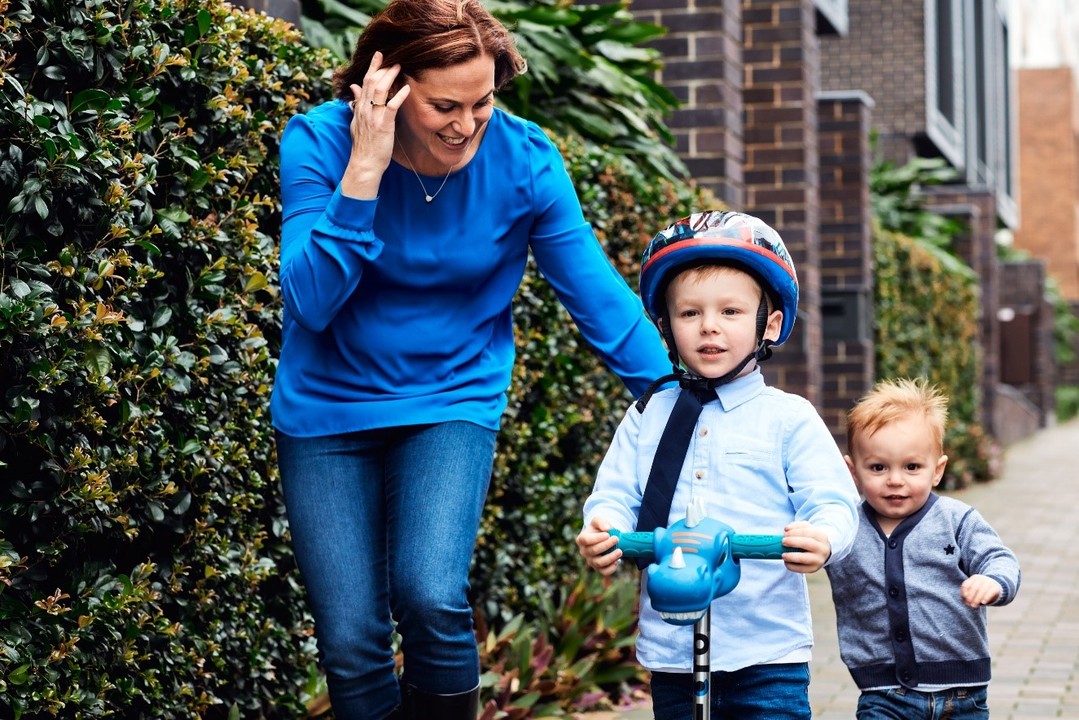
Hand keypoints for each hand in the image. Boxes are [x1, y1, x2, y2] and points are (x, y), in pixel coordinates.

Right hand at [341, 51, 411, 197]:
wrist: (364, 164)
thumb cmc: (364, 146)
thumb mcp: (356, 122)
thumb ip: (356, 103)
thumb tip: (354, 87)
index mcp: (360, 108)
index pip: (364, 82)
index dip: (372, 67)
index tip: (379, 55)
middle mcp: (365, 110)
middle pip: (372, 82)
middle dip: (382, 68)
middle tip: (393, 58)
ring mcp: (374, 117)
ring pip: (380, 91)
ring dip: (390, 77)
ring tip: (399, 67)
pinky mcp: (383, 125)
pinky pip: (391, 107)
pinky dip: (399, 96)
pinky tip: (407, 88)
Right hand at [576, 516, 622, 575]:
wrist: (602, 537)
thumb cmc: (598, 528)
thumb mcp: (598, 520)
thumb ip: (601, 522)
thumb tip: (607, 528)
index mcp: (581, 539)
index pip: (586, 540)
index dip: (596, 538)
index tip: (607, 534)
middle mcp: (584, 551)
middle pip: (593, 551)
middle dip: (606, 545)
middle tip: (617, 539)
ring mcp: (590, 561)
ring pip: (599, 563)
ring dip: (610, 557)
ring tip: (620, 551)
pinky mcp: (598, 568)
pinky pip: (604, 572)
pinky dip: (611, 568)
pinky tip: (618, 561)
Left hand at [779, 520, 831, 573]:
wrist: (822, 551)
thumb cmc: (811, 538)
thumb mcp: (808, 528)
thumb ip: (797, 526)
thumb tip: (787, 529)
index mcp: (821, 536)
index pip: (808, 532)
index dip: (795, 532)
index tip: (785, 533)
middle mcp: (822, 549)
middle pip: (808, 544)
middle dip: (793, 542)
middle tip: (783, 542)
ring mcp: (818, 560)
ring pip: (805, 558)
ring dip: (792, 556)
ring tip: (783, 555)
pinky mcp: (813, 569)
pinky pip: (801, 569)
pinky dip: (792, 566)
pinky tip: (786, 562)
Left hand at [961, 574, 1001, 607]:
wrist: (995, 586)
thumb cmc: (981, 590)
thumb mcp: (973, 591)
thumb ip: (968, 595)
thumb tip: (967, 602)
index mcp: (973, 578)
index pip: (966, 585)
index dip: (964, 593)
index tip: (965, 599)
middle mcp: (980, 579)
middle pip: (974, 588)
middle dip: (971, 597)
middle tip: (970, 604)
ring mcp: (989, 582)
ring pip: (981, 590)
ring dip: (977, 599)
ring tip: (975, 605)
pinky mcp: (995, 587)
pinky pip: (990, 592)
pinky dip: (986, 597)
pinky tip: (983, 602)